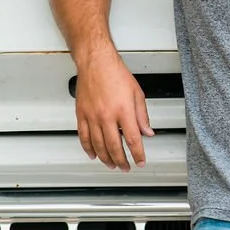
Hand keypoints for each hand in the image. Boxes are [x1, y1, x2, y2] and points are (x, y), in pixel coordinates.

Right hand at [75, 50, 152, 170]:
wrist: (96, 62)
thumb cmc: (116, 74)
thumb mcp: (137, 94)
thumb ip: (142, 116)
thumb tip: (147, 132)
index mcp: (123, 111)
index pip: (133, 140)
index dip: (138, 154)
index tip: (140, 161)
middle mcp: (107, 116)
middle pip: (114, 147)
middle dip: (121, 161)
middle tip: (125, 168)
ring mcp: (92, 116)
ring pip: (98, 145)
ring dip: (105, 158)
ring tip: (112, 165)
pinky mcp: (81, 114)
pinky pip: (84, 136)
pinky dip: (88, 148)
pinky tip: (93, 154)